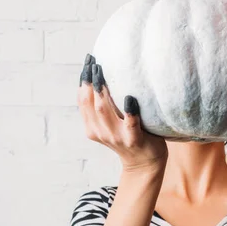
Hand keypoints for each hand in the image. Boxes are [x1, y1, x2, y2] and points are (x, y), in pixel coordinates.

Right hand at [78, 53, 167, 171]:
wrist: (144, 163)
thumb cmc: (130, 136)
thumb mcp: (110, 123)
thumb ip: (104, 106)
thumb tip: (103, 74)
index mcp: (92, 127)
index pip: (82, 100)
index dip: (83, 81)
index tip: (88, 61)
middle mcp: (101, 132)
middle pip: (91, 103)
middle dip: (91, 81)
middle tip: (94, 61)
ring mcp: (117, 137)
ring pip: (104, 111)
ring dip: (102, 91)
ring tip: (103, 72)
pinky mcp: (134, 140)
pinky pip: (130, 124)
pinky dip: (129, 111)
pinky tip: (129, 98)